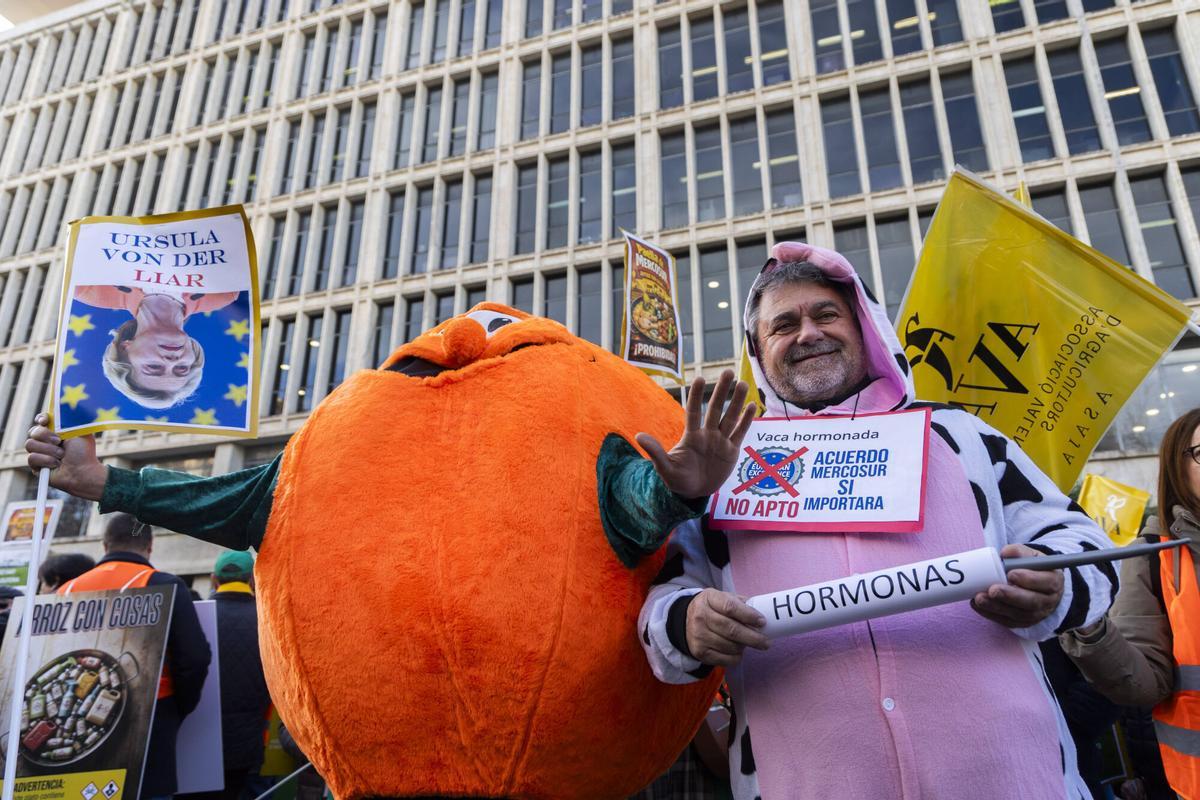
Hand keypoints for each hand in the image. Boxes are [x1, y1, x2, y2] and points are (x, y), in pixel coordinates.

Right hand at [25, 414, 106, 500]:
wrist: (84, 471)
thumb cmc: (84, 452)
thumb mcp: (82, 432)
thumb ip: (75, 419)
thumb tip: (74, 402)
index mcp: (56, 430)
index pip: (42, 420)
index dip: (41, 419)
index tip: (45, 421)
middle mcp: (45, 440)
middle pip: (33, 431)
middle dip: (46, 436)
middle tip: (59, 441)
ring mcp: (39, 453)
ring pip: (30, 444)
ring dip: (48, 450)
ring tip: (61, 455)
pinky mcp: (36, 466)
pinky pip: (32, 458)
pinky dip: (46, 460)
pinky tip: (56, 464)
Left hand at [636, 370, 757, 499]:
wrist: (694, 493)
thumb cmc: (677, 479)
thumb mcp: (665, 468)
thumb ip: (655, 452)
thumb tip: (638, 436)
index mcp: (691, 436)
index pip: (693, 411)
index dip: (696, 395)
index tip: (699, 378)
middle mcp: (707, 434)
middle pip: (715, 409)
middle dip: (722, 391)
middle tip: (728, 371)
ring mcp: (720, 441)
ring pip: (730, 418)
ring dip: (737, 402)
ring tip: (743, 384)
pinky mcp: (732, 451)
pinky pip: (740, 433)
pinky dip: (746, 420)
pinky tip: (752, 405)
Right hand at [686, 589, 769, 666]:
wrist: (685, 621)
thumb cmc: (712, 609)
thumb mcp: (722, 598)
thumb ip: (741, 604)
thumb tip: (763, 613)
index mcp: (709, 598)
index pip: (730, 607)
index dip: (748, 615)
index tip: (762, 622)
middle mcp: (701, 616)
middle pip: (731, 630)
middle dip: (753, 637)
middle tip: (766, 642)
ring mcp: (699, 635)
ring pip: (730, 646)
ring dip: (744, 647)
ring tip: (749, 643)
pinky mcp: (699, 652)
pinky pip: (725, 659)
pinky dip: (736, 657)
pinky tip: (738, 651)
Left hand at [971, 544, 1063, 628]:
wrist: (1038, 586)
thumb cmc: (1033, 568)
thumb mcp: (1031, 556)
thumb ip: (1019, 552)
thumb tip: (1005, 553)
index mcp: (1053, 581)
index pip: (1046, 582)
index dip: (1029, 579)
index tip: (1010, 574)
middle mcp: (1048, 601)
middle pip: (1031, 602)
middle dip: (1010, 596)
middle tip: (992, 590)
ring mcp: (1037, 614)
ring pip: (1018, 614)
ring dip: (996, 607)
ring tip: (979, 598)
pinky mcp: (1023, 622)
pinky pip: (1008, 621)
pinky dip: (991, 614)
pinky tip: (977, 606)